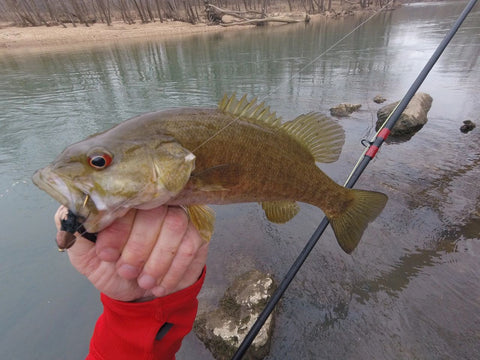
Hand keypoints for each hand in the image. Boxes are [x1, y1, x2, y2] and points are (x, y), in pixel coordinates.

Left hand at [55, 205, 208, 301]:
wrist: (139, 291)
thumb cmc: (112, 267)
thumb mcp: (86, 256)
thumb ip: (76, 235)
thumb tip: (70, 213)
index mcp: (127, 200)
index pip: (127, 200)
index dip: (118, 228)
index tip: (106, 254)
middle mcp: (157, 200)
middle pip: (156, 211)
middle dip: (139, 247)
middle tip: (127, 272)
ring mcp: (181, 214)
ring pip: (176, 226)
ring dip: (158, 260)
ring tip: (144, 281)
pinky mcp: (198, 232)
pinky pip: (192, 245)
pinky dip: (174, 270)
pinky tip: (160, 285)